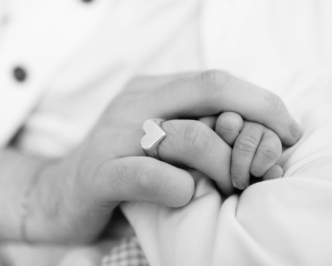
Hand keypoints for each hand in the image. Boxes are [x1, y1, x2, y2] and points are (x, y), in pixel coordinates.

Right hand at [33, 71, 300, 242]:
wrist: (58, 194)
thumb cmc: (121, 170)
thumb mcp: (160, 140)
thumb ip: (195, 129)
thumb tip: (250, 136)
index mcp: (150, 90)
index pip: (216, 80)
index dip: (259, 102)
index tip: (286, 130)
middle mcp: (134, 103)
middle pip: (210, 91)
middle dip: (255, 122)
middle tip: (269, 161)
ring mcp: (114, 135)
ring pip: (187, 135)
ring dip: (222, 165)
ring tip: (226, 187)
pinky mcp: (100, 173)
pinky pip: (149, 174)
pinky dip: (178, 188)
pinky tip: (184, 197)